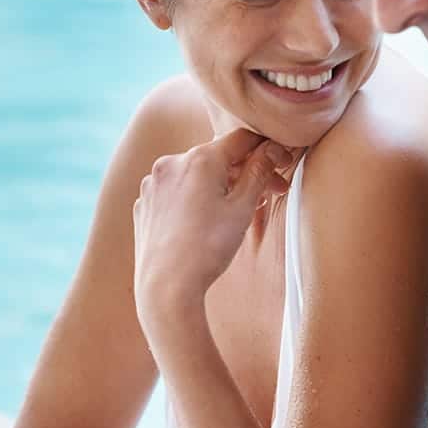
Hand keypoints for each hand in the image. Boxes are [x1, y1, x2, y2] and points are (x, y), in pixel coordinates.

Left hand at [132, 129, 292, 333]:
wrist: (166, 289)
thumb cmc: (208, 248)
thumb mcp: (243, 207)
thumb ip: (259, 171)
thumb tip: (273, 149)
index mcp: (200, 158)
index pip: (242, 138)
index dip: (267, 148)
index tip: (282, 163)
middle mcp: (172, 163)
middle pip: (220, 156)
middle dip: (247, 171)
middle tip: (272, 193)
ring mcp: (154, 183)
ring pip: (197, 174)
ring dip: (222, 184)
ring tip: (241, 209)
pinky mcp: (145, 204)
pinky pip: (177, 191)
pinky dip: (196, 197)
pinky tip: (209, 220)